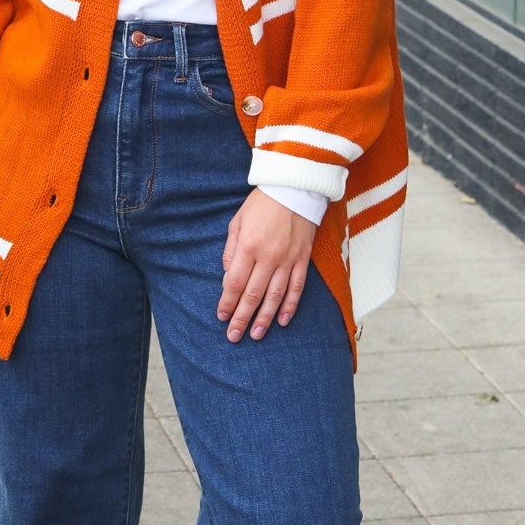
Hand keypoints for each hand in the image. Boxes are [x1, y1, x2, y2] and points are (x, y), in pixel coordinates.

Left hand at [217, 189, 312, 342]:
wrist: (294, 188)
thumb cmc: (261, 204)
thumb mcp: (236, 223)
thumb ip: (231, 251)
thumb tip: (228, 278)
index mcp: (249, 246)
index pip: (235, 283)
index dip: (228, 302)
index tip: (221, 317)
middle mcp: (268, 256)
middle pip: (253, 295)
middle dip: (242, 317)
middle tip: (234, 336)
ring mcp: (288, 260)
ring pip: (275, 296)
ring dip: (264, 318)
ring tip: (256, 334)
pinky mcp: (302, 259)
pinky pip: (296, 287)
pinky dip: (289, 305)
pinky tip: (282, 320)